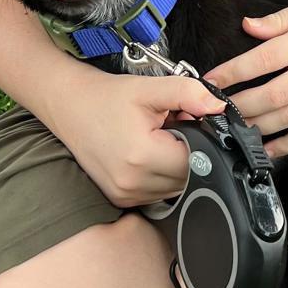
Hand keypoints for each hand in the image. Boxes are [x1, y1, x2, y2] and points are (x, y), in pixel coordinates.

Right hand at [48, 65, 226, 208]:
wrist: (69, 107)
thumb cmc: (106, 97)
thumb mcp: (149, 87)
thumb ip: (188, 94)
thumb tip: (218, 107)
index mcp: (142, 156)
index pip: (197, 160)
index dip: (202, 140)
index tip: (191, 122)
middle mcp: (132, 182)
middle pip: (189, 177)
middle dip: (190, 153)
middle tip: (173, 128)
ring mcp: (125, 195)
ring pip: (176, 188)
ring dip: (176, 166)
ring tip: (158, 140)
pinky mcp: (121, 200)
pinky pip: (158, 193)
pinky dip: (161, 175)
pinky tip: (148, 153)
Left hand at [203, 0, 287, 155]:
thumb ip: (281, 19)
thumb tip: (248, 26)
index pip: (262, 59)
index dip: (232, 72)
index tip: (209, 81)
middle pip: (272, 94)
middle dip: (240, 106)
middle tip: (215, 113)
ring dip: (259, 127)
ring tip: (234, 131)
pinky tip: (270, 150)